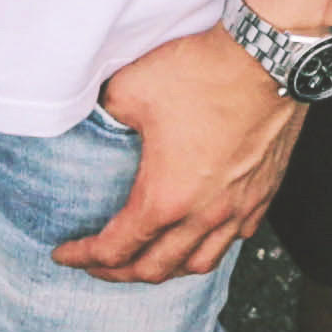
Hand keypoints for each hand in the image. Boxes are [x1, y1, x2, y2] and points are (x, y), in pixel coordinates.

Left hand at [55, 25, 305, 282]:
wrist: (266, 59)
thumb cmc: (201, 74)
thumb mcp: (129, 88)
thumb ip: (105, 114)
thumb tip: (100, 121)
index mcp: (165, 198)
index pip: (117, 247)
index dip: (85, 256)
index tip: (65, 255)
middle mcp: (204, 215)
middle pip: (157, 268)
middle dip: (119, 272)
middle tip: (98, 265)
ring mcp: (238, 208)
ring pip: (200, 262)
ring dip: (168, 268)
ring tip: (148, 260)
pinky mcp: (263, 194)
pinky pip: (236, 239)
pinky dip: (210, 245)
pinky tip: (201, 235)